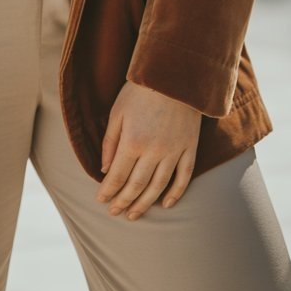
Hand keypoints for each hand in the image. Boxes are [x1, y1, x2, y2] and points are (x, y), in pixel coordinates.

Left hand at [96, 80, 200, 220]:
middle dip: (123, 201)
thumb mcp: (117, 112)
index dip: (108, 191)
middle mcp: (154, 151)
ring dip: (145, 204)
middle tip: (114, 213)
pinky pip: (183, 177)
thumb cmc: (140, 91)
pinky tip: (165, 205)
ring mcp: (174, 152)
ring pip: (158, 186)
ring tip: (134, 215)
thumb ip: (110, 142)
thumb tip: (105, 169)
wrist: (174, 75)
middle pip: (137, 185)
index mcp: (133, 141)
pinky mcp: (189, 149)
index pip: (118, 175)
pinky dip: (175, 194)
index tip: (101, 201)